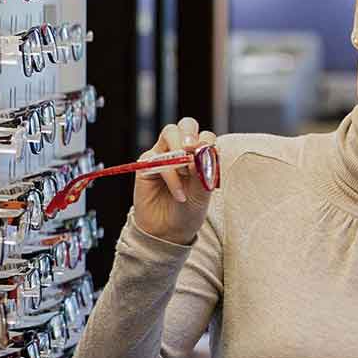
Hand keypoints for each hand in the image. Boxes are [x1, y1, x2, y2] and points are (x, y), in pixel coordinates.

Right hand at [133, 117, 217, 245]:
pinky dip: (171, 176)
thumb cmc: (188, 211)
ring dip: (180, 150)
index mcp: (199, 155)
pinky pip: (158, 159)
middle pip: (186, 124)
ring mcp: (163, 155)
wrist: (168, 232)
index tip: (209, 158)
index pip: (205, 136)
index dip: (208, 142)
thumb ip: (204, 172)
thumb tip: (201, 152)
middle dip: (191, 133)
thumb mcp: (203, 193)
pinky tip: (179, 194)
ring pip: (170, 132)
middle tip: (192, 149)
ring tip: (186, 173)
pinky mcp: (147, 165)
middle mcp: (181, 150)